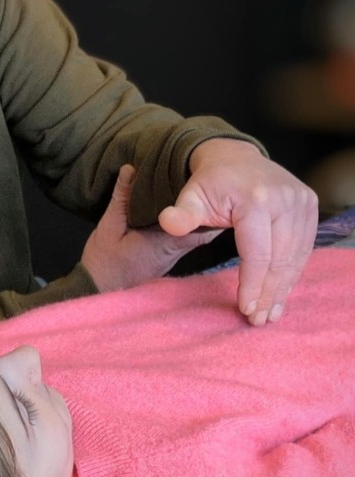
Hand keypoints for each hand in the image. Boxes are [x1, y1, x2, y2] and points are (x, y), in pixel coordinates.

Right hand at [81, 165, 221, 291]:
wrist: (100, 290)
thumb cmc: (104, 261)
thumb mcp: (108, 226)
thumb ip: (121, 198)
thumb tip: (131, 168)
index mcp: (164, 240)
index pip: (198, 223)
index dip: (210, 206)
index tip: (211, 184)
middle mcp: (175, 248)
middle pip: (204, 227)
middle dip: (210, 208)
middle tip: (211, 184)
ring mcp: (174, 254)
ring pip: (197, 232)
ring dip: (200, 215)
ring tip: (202, 191)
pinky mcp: (169, 256)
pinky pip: (186, 237)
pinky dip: (189, 223)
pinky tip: (184, 209)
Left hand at [158, 139, 317, 324]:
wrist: (234, 157)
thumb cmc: (209, 182)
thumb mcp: (190, 196)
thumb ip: (181, 214)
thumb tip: (168, 222)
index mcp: (255, 199)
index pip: (257, 253)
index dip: (251, 285)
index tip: (245, 309)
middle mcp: (284, 198)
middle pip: (279, 258)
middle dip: (268, 293)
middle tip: (258, 319)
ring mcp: (301, 200)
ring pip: (295, 256)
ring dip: (283, 287)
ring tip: (270, 312)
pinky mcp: (309, 204)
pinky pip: (304, 246)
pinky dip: (292, 271)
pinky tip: (281, 291)